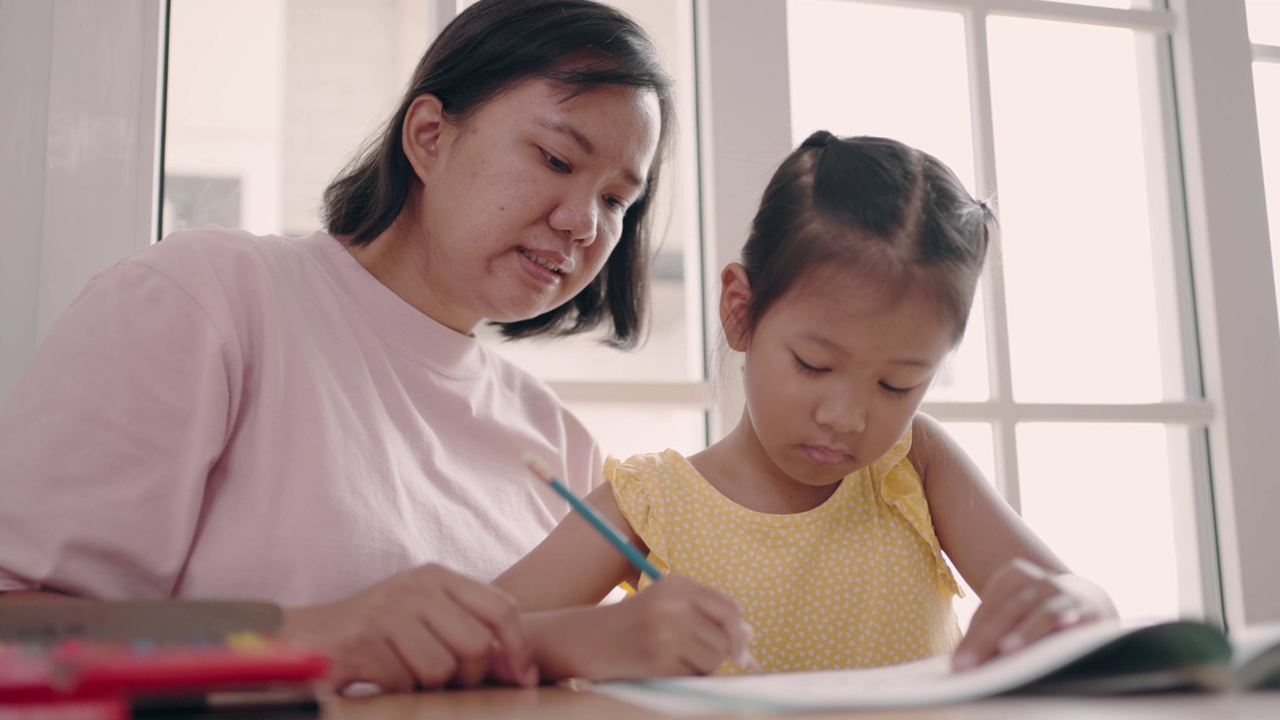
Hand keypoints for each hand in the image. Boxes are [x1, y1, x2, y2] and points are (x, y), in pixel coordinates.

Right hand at [281, 563, 536, 691]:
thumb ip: (470, 627)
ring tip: (406, 671)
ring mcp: (387, 611)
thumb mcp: (426, 612)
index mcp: (437, 576)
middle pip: (475, 645)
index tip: (524, 676)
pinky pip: (403, 681)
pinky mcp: (361, 640)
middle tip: (447, 680)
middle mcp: (415, 587)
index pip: (500, 608)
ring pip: (440, 669)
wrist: (306, 634)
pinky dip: (396, 687)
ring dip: (427, 684)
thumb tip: (522, 668)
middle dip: (468, 675)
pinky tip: (379, 673)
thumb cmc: (377, 629)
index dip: (518, 646)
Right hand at [530, 574, 754, 680]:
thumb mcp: (668, 606)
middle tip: (689, 654)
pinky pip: (692, 675)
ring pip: (712, 660)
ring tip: (673, 659)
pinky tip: (663, 667)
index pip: (728, 608)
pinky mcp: (657, 658)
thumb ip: (708, 615)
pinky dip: (684, 677)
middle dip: (716, 654)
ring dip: (700, 667)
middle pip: (724, 639)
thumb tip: (750, 636)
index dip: (739, 632)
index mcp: (678, 584)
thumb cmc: (634, 623)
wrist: (588, 640)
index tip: (741, 651)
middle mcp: (673, 604)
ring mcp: (665, 631)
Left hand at [952, 557, 1116, 670]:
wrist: (1086, 601)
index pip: (988, 610)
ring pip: (1040, 614)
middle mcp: (1038, 581)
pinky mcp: (1087, 610)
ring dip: (1025, 632)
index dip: (972, 638)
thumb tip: (959, 665)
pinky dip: (1071, 619)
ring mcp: (1063, 593)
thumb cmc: (1035, 615)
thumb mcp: (1013, 617)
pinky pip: (1077, 616)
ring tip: (1008, 649)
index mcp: (1013, 576)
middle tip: (968, 667)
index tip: (958, 666)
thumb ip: (988, 634)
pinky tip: (1068, 625)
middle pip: (1007, 612)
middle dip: (986, 641)